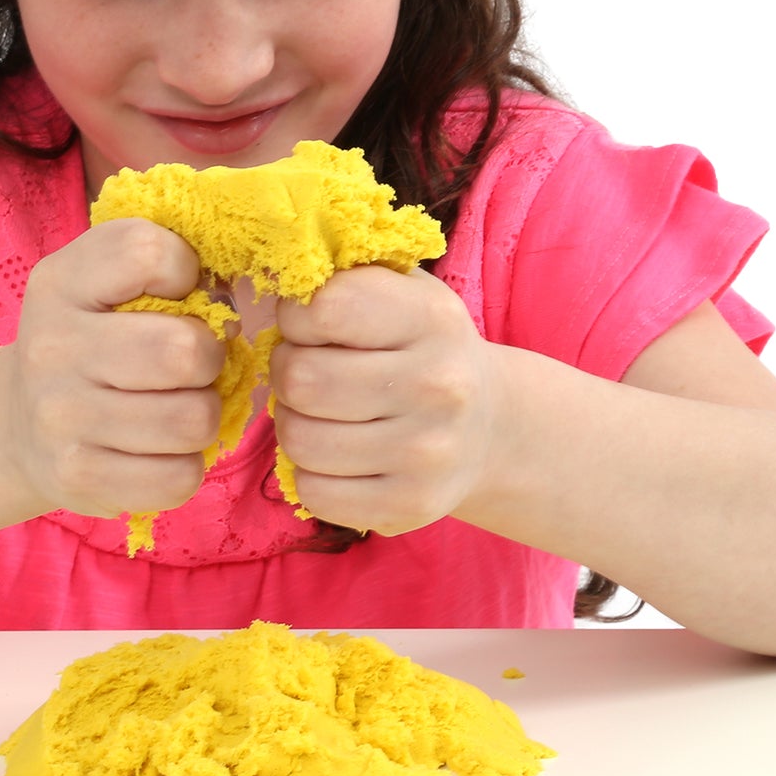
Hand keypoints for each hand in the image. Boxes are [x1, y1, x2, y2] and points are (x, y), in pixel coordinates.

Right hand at [0, 219, 225, 519]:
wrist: (14, 422)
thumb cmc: (90, 341)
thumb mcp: (102, 284)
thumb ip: (164, 267)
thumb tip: (232, 295)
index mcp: (62, 283)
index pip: (145, 253)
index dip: (184, 269)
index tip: (178, 290)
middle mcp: (53, 347)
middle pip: (183, 351)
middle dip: (208, 357)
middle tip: (193, 363)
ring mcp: (61, 417)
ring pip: (192, 420)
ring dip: (202, 414)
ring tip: (177, 406)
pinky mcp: (79, 476)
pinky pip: (179, 478)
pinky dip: (186, 465)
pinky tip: (161, 448)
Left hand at [269, 265, 498, 535]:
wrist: (490, 426)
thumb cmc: (421, 346)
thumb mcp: (402, 290)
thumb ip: (347, 273)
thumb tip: (284, 271)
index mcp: (431, 318)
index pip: (326, 308)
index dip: (297, 315)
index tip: (309, 323)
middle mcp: (437, 386)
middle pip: (302, 379)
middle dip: (287, 371)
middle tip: (307, 370)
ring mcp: (426, 453)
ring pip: (299, 439)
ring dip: (294, 422)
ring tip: (321, 411)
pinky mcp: (408, 505)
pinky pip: (313, 492)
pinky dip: (310, 472)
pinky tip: (337, 454)